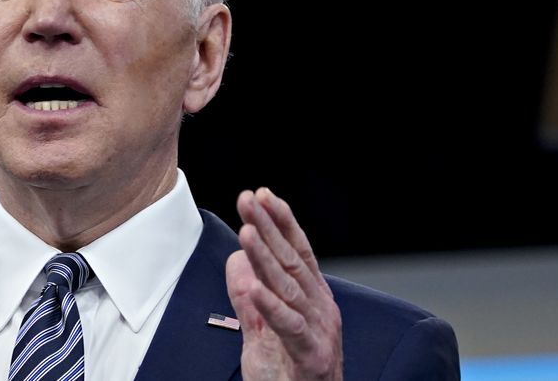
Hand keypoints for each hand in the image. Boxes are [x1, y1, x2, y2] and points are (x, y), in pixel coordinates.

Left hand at [225, 188, 341, 380]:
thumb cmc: (289, 375)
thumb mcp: (262, 331)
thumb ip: (249, 298)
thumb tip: (236, 262)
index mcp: (312, 299)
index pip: (297, 251)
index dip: (281, 221)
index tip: (262, 194)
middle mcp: (320, 309)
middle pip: (291, 260)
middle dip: (269, 226)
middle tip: (249, 198)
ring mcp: (319, 331)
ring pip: (288, 286)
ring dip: (266, 256)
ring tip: (247, 230)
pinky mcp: (311, 355)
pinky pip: (288, 325)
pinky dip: (270, 304)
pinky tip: (255, 285)